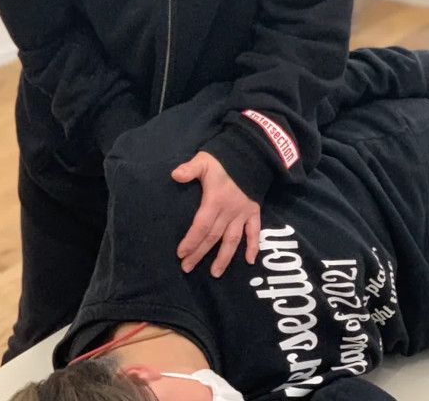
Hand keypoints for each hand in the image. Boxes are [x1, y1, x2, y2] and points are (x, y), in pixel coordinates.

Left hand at [172, 152, 260, 277]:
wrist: (251, 154)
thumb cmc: (224, 159)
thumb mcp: (204, 160)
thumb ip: (190, 169)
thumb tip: (174, 175)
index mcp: (215, 201)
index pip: (201, 226)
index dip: (191, 241)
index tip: (181, 254)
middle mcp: (229, 211)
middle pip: (213, 237)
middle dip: (200, 254)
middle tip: (188, 268)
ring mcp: (243, 213)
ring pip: (232, 240)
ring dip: (224, 258)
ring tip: (215, 274)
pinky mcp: (254, 211)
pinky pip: (255, 232)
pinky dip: (254, 246)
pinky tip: (250, 261)